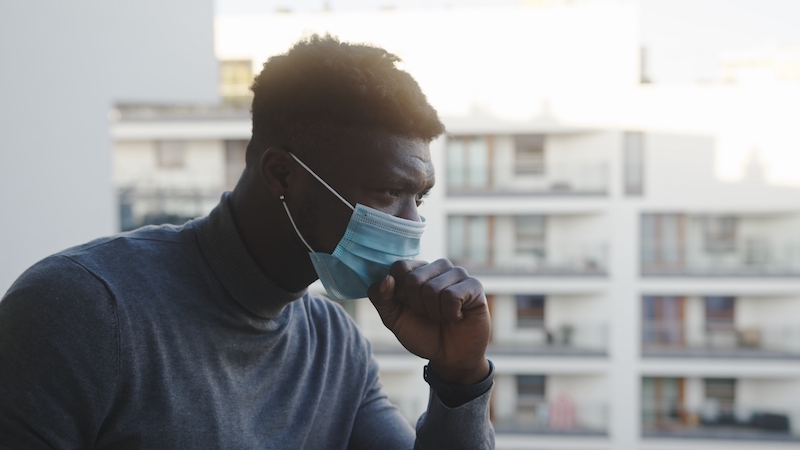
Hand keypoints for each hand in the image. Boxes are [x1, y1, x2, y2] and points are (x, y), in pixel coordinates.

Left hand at [367, 259, 490, 384]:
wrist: (450, 357)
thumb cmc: (422, 334)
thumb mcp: (394, 319)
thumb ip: (382, 298)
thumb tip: (387, 279)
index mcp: (417, 270)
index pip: (399, 267)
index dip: (398, 293)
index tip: (408, 306)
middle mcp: (437, 267)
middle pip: (413, 278)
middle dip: (417, 306)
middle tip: (429, 315)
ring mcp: (457, 274)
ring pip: (432, 289)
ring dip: (434, 312)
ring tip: (443, 316)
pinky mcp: (474, 286)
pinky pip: (452, 296)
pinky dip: (450, 314)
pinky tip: (458, 316)